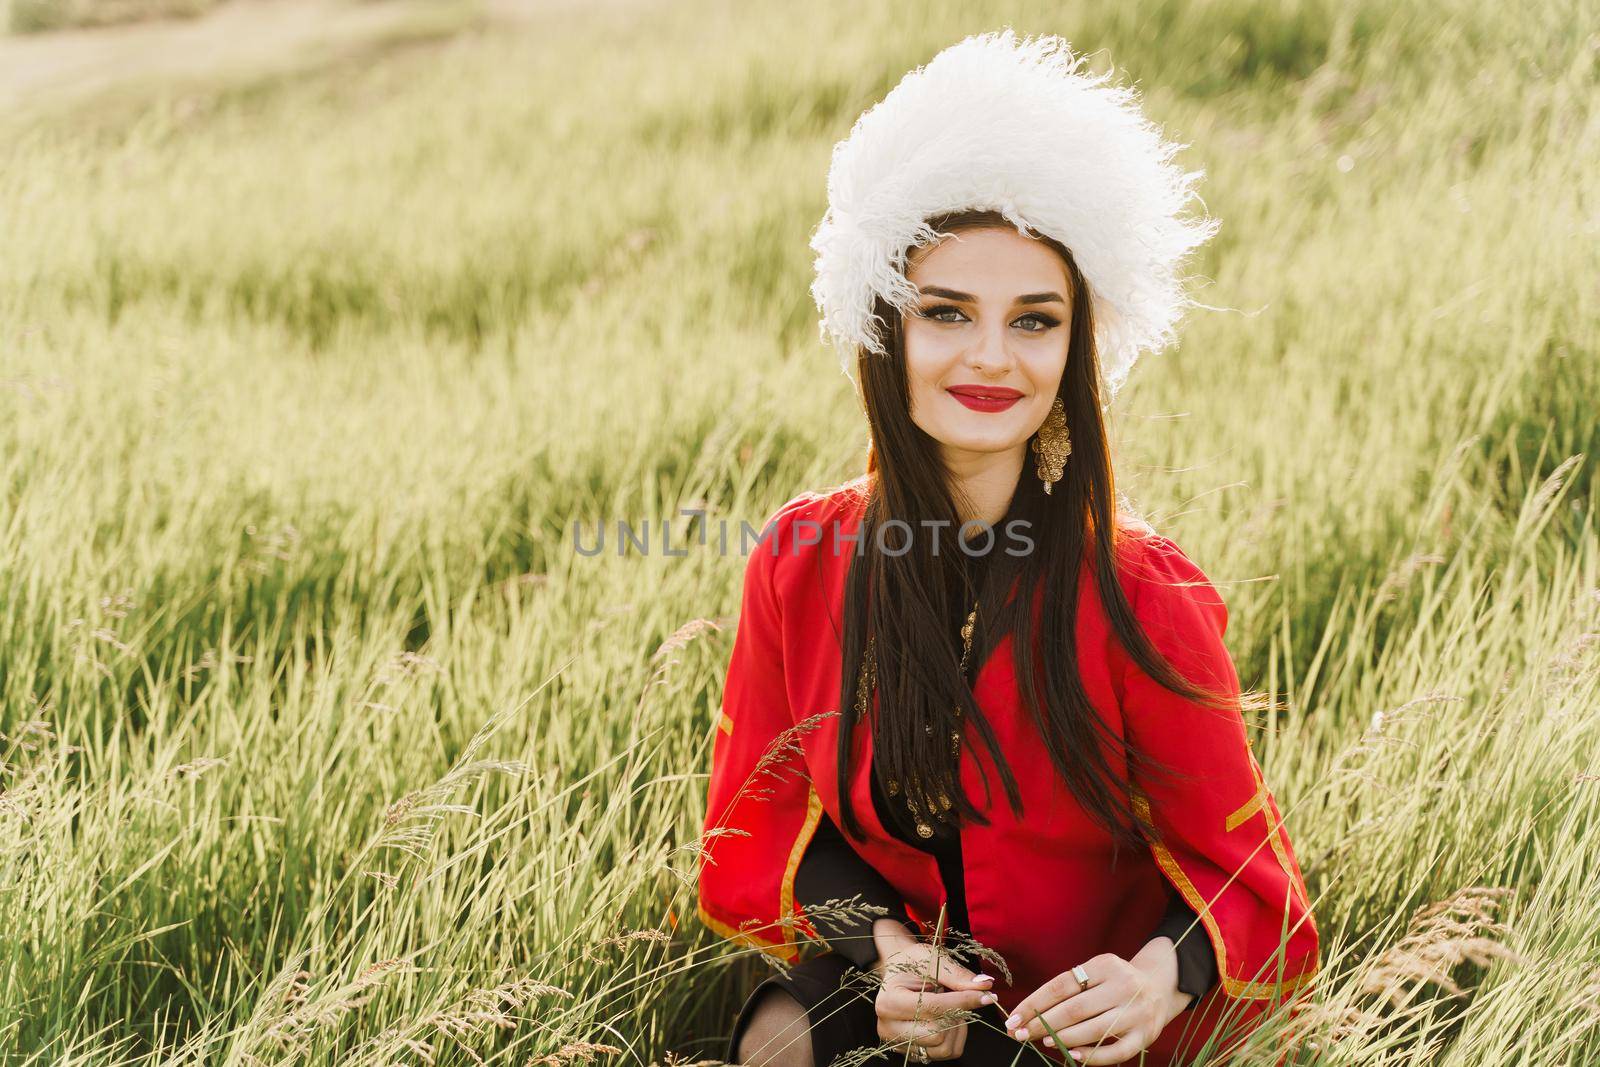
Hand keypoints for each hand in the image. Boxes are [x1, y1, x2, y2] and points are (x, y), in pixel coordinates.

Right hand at [869, 919, 997, 1060]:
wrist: (900, 975)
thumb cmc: (914, 964)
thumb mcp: (932, 959)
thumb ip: (957, 974)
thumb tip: (985, 985)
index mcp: (888, 1001)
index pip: (932, 1007)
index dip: (962, 1001)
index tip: (986, 995)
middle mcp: (888, 1028)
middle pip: (937, 1033)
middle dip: (956, 1014)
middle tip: (958, 996)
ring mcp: (899, 1044)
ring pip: (943, 1047)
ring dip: (956, 1027)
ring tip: (951, 1007)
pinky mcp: (913, 1053)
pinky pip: (946, 1053)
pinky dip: (955, 1037)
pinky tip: (948, 1019)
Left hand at [1002, 940, 1191, 1063]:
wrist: (1161, 985)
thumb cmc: (1116, 981)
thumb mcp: (1096, 971)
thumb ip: (1070, 987)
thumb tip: (1032, 1012)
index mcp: (1105, 965)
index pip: (1061, 985)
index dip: (1034, 1003)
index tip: (1014, 1017)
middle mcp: (1122, 986)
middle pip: (1074, 1009)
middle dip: (1042, 1024)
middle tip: (1021, 1033)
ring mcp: (1136, 1012)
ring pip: (1092, 1030)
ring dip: (1063, 1039)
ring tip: (1044, 1041)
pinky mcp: (1145, 1035)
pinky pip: (1115, 1051)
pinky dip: (1091, 1056)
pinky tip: (1072, 1056)